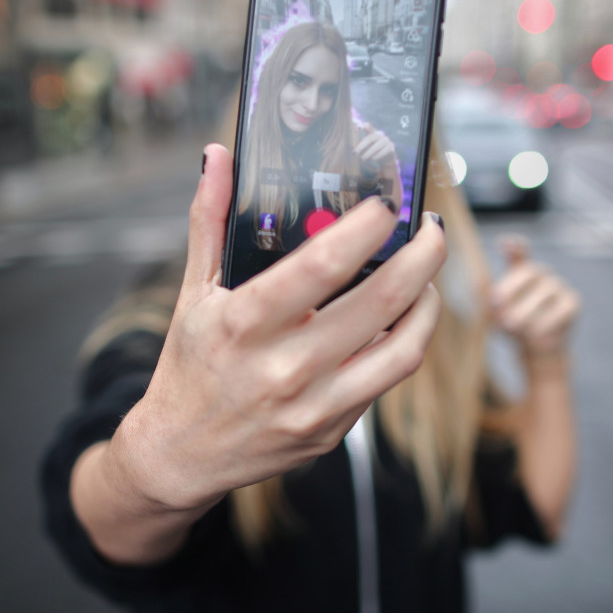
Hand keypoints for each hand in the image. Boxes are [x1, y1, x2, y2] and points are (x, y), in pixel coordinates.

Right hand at [112, 144, 445, 511]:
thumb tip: (217, 157)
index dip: (366, 229)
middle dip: (422, 254)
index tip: (386, 205)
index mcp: (246, 323)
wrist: (181, 454)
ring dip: (429, 302)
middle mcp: (284, 367)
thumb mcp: (192, 293)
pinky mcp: (333, 430)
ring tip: (426, 273)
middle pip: (382, 301)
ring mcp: (314, 404)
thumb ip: (209, 221)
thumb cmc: (190, 368)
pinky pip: (387, 378)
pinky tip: (403, 316)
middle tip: (431, 228)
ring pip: (403, 348)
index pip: (322, 266)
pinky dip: (406, 340)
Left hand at [353, 125, 395, 164]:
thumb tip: (353, 148)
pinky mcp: (391, 147)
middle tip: (355, 153)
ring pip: (376, 146)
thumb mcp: (365, 148)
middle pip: (370, 138)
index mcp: (372, 132)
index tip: (358, 127)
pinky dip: (377, 156)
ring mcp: (386, 140)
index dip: (364, 126)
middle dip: (361, 146)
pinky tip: (373, 159)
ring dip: (368, 153)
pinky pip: (384, 151)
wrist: (386, 159)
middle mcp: (380, 134)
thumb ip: (359, 146)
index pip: (368, 126)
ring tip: (363, 159)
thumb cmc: (372, 152)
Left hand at [491, 235, 579, 374]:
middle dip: (510, 286)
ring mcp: (559, 287)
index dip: (514, 246)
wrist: (535, 351)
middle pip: (529, 270)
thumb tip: (477, 279)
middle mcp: (542, 275)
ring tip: (510, 325)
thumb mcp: (493, 314)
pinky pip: (560, 309)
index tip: (504, 242)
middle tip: (495, 303)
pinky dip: (544, 322)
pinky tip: (532, 333)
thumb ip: (486, 297)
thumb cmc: (512, 327)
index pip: (519, 253)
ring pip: (544, 292)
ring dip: (524, 310)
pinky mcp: (572, 303)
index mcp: (521, 273)